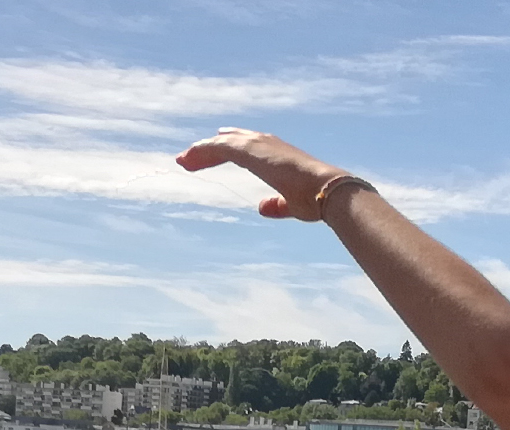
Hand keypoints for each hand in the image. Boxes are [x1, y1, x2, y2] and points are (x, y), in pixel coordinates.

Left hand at [176, 128, 345, 221]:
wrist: (326, 191)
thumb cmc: (315, 198)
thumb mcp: (292, 204)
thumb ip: (277, 205)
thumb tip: (261, 207)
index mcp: (276, 154)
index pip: (244, 149)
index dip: (224, 153)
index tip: (206, 161)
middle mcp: (266, 144)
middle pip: (230, 142)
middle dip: (209, 150)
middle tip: (188, 159)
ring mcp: (259, 145)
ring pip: (222, 143)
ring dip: (201, 151)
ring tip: (182, 161)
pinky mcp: (251, 149)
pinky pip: (219, 147)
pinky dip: (202, 152)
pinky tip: (188, 160)